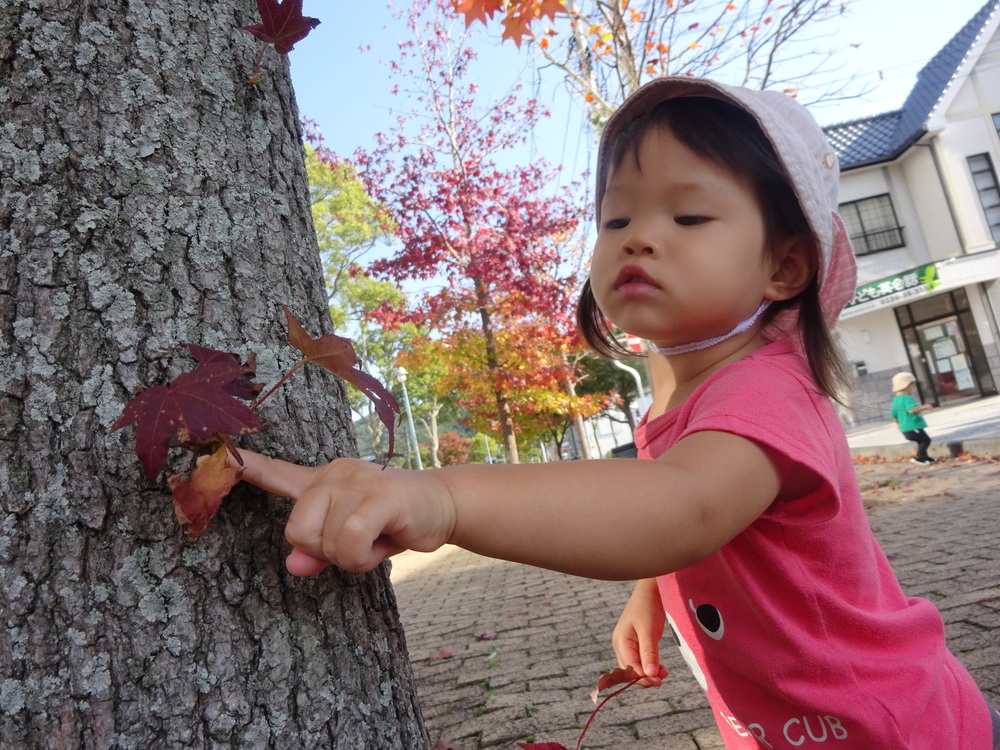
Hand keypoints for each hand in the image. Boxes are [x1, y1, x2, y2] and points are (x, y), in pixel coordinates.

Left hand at [233, 451, 455, 575]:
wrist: (442, 506)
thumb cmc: (392, 523)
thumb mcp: (351, 541)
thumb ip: (320, 551)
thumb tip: (295, 565)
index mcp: (322, 482)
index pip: (278, 474)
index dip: (247, 468)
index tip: (219, 455)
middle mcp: (333, 474)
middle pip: (298, 530)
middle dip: (326, 550)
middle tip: (358, 543)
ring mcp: (356, 481)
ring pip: (326, 541)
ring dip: (353, 557)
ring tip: (377, 540)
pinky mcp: (379, 495)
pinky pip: (350, 538)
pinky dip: (363, 555)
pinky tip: (384, 543)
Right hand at [612, 578, 665, 686]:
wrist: (651, 590)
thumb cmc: (649, 607)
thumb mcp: (649, 631)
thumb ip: (649, 653)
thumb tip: (650, 675)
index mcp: (620, 641)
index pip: (629, 668)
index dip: (643, 678)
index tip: (660, 681)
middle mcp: (620, 645)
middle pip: (629, 670)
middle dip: (645, 677)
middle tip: (663, 678)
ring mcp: (626, 644)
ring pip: (635, 667)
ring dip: (648, 672)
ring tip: (664, 672)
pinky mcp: (634, 642)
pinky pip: (639, 660)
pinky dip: (649, 665)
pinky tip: (660, 667)